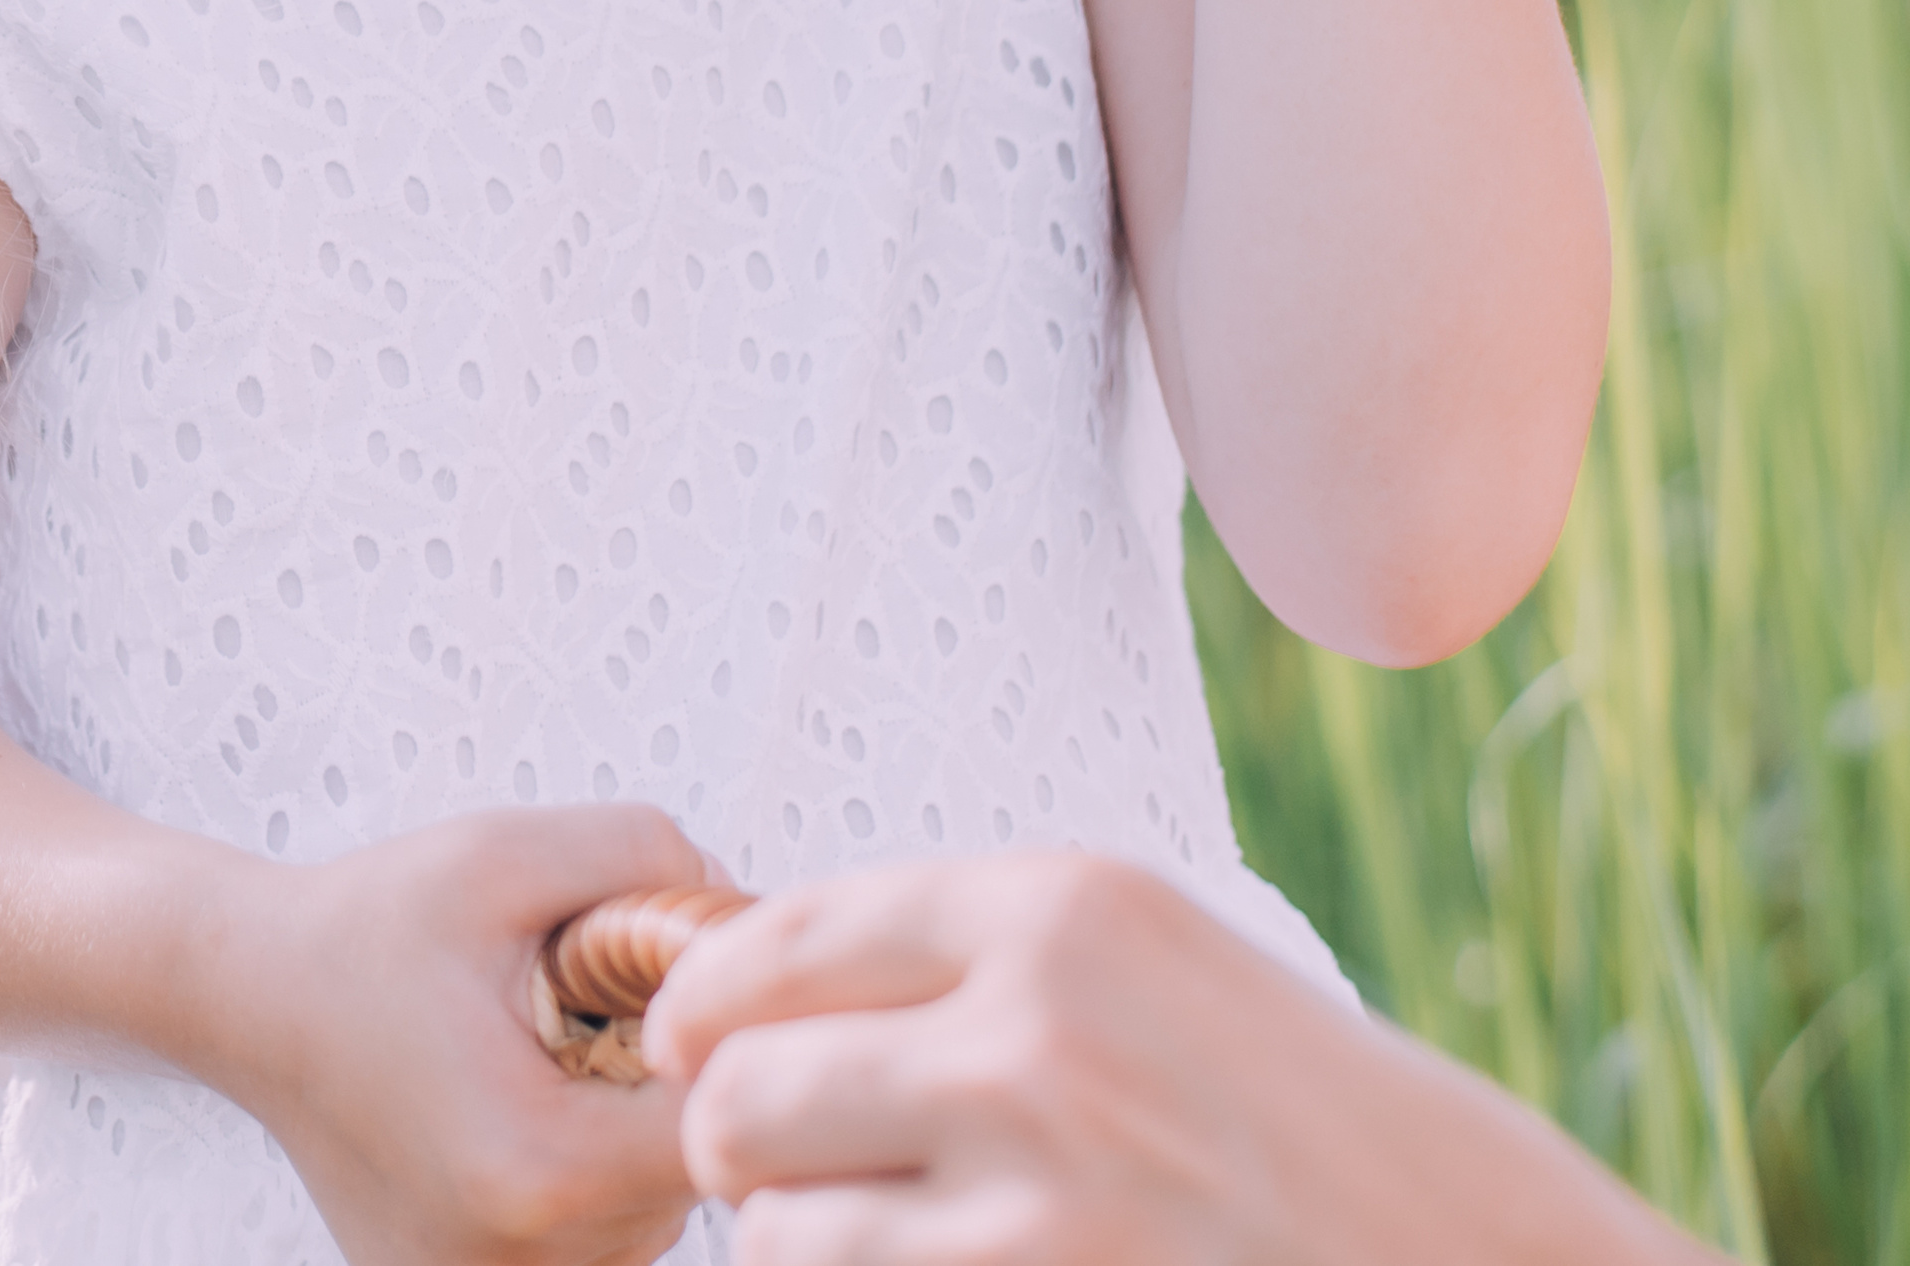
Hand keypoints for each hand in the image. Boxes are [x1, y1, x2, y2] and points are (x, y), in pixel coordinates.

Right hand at [213, 804, 708, 1265]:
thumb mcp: (508, 854)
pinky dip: (583, 1170)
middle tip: (596, 999)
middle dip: (667, 1080)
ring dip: (628, 1130)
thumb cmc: (370, 928)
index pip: (710, 1134)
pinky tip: (527, 1098)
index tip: (678, 981)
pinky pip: (590, 1240)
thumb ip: (645, 858)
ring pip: (644, 1218)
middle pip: (684, 1181)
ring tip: (547, 1047)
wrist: (255, 999)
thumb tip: (736, 912)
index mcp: (533, 1166)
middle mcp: (514, 1259)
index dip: (722, 1045)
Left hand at [645, 849, 1716, 1264]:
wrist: (1455, 1250)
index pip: (780, 937)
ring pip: (779, 1235)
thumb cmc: (1283, 1111)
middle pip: (740, 1092)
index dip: (705, 1001)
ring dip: (802, 1245)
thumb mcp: (1145, 961)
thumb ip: (964, 952)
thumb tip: (741, 982)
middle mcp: (1037, 1038)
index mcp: (1059, 908)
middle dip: (735, 1137)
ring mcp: (1042, 1205)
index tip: (684, 1039)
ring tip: (883, 1230)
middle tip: (776, 1160)